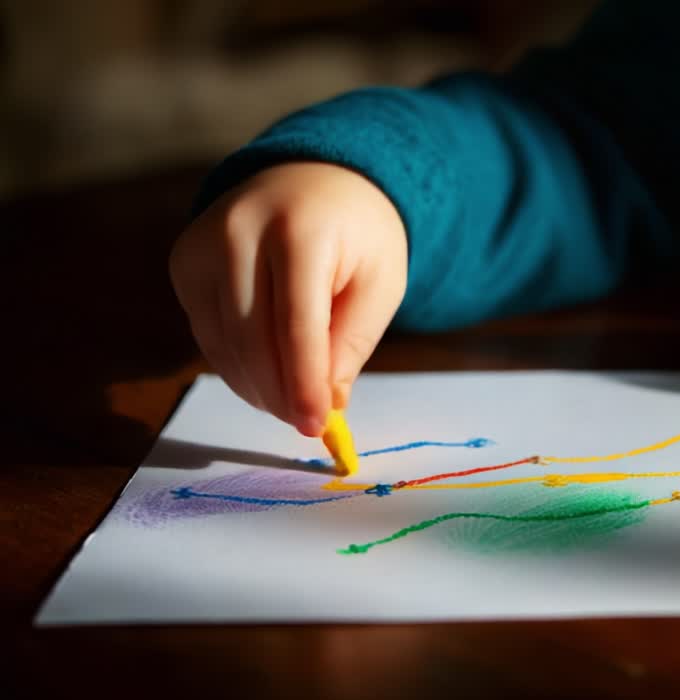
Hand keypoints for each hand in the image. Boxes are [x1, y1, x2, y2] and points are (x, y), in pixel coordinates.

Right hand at [170, 162, 407, 435]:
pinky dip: (236, 366)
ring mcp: (202, 244)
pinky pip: (206, 332)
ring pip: (222, 343)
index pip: (296, 325)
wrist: (313, 178)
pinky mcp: (184, 261)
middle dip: (280, 393)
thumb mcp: (380, 283)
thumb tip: (324, 403)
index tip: (317, 426)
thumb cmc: (357, 236)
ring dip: (257, 386)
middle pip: (251, 338)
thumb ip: (352, 342)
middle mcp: (239, 230)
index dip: (305, 384)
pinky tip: (266, 376)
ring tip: (292, 403)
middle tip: (307, 424)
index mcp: (299, 230)